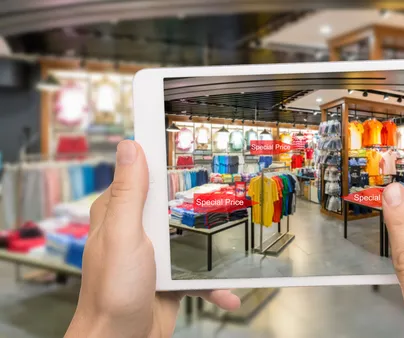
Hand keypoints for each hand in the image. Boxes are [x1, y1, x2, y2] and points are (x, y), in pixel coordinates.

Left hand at [65, 141, 239, 337]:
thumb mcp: (124, 236)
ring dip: (211, 242)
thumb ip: (129, 194)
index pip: (139, 171)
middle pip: (172, 200)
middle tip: (223, 187)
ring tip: (235, 236)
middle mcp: (136, 229)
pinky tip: (226, 291)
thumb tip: (130, 148)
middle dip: (196, 198)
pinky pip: (198, 270)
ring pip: (190, 233)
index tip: (179, 132)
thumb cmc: (113, 293)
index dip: (158, 153)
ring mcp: (155, 253)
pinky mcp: (170, 276)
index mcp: (119, 212)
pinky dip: (214, 282)